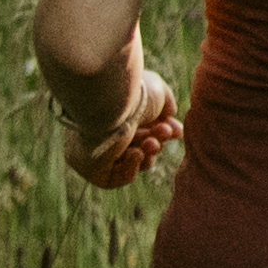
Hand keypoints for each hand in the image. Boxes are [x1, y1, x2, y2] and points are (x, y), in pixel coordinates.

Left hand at [59, 58, 179, 190]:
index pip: (141, 128)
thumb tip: (169, 114)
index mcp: (115, 112)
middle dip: (157, 140)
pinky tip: (136, 153)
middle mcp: (104, 131)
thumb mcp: (156, 89)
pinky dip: (132, 168)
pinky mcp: (91, 168)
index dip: (163, 130)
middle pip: (138, 145)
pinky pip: (115, 178)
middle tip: (165, 132)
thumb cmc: (131, 93)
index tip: (176, 129)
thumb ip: (165, 101)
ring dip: (148, 153)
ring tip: (151, 143)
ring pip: (129, 161)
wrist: (108, 103)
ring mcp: (97, 150)